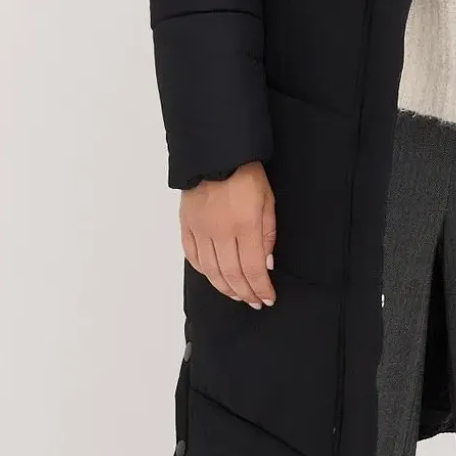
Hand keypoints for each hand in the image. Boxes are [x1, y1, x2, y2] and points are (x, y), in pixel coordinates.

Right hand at [180, 162, 276, 307]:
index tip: (267, 298)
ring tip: (237, 294)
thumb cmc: (246, 174)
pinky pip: (193, 256)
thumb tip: (266, 265)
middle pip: (232, 275)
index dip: (260, 289)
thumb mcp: (268, 201)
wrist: (216, 153)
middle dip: (245, 293)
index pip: (253, 269)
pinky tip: (214, 277)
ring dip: (225, 288)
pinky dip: (204, 271)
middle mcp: (220, 232)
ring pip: (211, 271)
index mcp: (244, 225)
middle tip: (254, 302)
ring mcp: (201, 229)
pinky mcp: (187, 225)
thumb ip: (267, 235)